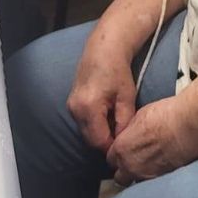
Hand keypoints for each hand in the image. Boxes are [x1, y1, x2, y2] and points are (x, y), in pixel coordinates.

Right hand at [68, 29, 136, 154]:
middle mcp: (75, 109)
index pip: (99, 141)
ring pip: (86, 132)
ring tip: (116, 124)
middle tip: (122, 137)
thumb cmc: (117, 71)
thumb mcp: (126, 97)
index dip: (113, 147)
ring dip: (100, 133)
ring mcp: (70, 107)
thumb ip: (125, 121)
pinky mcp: (70, 104)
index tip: (126, 146)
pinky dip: (94, 125)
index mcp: (88, 108)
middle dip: (106, 141)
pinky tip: (107, 116)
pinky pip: (83, 123)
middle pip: (90, 139)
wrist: (103, 50)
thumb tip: (124, 142)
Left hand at [106, 96, 185, 184]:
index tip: (123, 151)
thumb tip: (129, 135)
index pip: (110, 159)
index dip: (117, 154)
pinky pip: (150, 183)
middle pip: (120, 176)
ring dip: (138, 176)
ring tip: (147, 165)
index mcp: (121, 149)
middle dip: (124, 170)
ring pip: (135, 182)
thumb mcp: (139, 116)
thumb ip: (130, 131)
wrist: (187, 127)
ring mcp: (146, 176)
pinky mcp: (161, 180)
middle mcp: (130, 167)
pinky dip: (152, 177)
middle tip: (133, 160)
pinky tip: (159, 166)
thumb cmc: (164, 116)